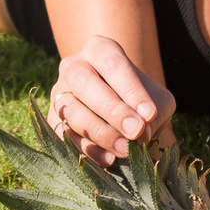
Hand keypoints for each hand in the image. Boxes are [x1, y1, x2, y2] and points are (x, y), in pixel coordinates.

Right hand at [45, 36, 175, 165]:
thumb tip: (140, 133)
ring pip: (72, 111)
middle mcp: (73, 66)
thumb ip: (154, 112)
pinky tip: (109, 159)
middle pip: (84, 82)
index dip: (131, 89)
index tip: (149, 114)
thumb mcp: (157, 101)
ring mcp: (58, 94)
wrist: (125, 121)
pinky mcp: (51, 121)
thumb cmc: (142, 103)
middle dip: (112, 109)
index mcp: (99, 49)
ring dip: (101, 133)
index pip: (112, 63)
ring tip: (127, 149)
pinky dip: (87, 150)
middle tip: (136, 131)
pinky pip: (64, 136)